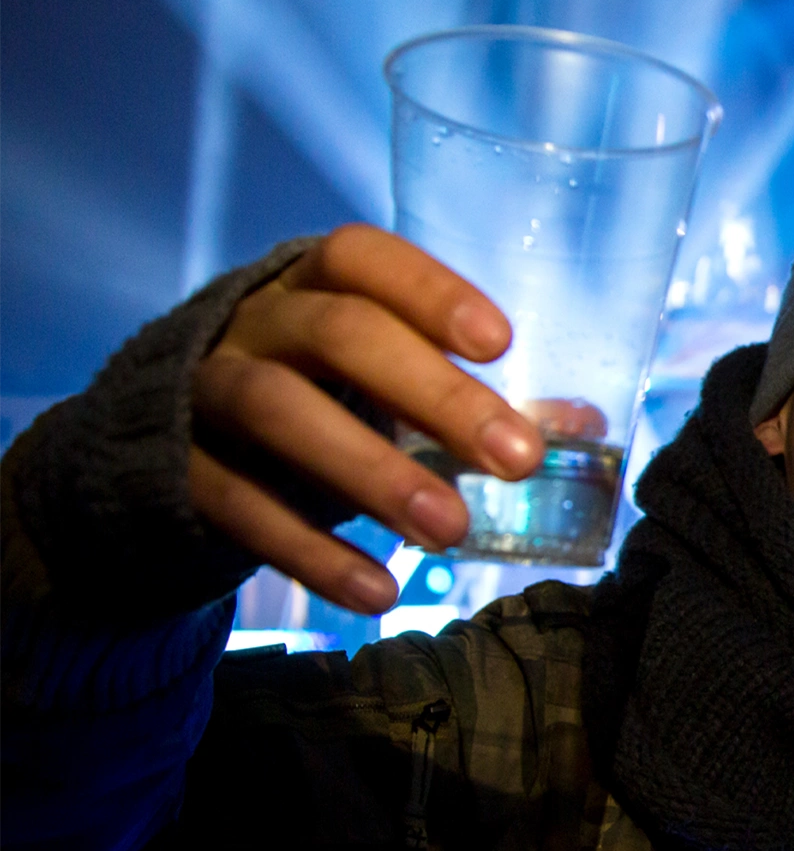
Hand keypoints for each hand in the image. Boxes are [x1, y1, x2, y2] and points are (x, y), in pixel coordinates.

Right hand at [188, 224, 544, 613]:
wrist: (155, 451)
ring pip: (277, 410)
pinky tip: (379, 592)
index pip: (363, 258)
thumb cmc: (307, 400)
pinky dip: (310, 552)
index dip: (430, 291)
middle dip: (434, 395)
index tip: (500, 344)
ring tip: (452, 532)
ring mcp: (202, 389)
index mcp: (311, 286)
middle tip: (516, 459)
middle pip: (339, 335)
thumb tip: (583, 423)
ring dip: (374, 472)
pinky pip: (235, 501)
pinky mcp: (172, 467)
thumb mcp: (378, 387)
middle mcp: (253, 323)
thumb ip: (469, 400)